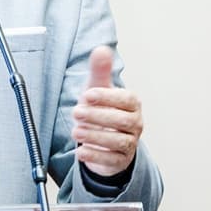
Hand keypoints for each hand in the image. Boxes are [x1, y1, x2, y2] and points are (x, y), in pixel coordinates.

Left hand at [71, 45, 143, 176]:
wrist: (100, 136)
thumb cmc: (100, 107)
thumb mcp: (97, 88)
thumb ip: (100, 70)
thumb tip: (101, 49)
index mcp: (132, 104)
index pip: (126, 100)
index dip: (107, 97)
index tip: (87, 95)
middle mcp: (135, 124)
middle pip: (123, 121)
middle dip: (98, 116)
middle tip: (76, 113)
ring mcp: (129, 143)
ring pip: (118, 142)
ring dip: (95, 136)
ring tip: (75, 131)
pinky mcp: (120, 161)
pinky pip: (111, 160)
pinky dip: (95, 156)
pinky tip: (79, 152)